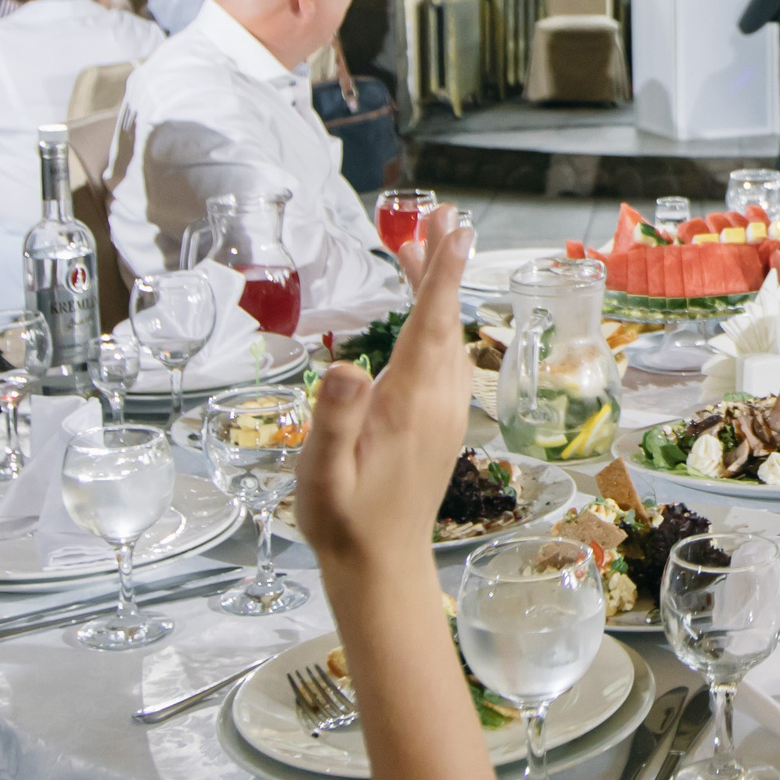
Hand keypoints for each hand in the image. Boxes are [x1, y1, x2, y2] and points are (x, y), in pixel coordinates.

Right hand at [295, 208, 472, 572]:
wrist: (380, 565)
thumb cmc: (344, 520)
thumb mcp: (323, 474)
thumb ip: (335, 421)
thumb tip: (346, 370)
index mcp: (409, 404)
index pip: (431, 326)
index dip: (441, 276)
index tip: (456, 231)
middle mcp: (437, 401)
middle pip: (445, 320)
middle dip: (444, 265)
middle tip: (443, 214)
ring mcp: (444, 411)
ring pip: (446, 337)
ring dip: (437, 290)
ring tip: (420, 244)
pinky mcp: (440, 421)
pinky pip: (444, 358)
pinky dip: (435, 322)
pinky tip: (420, 313)